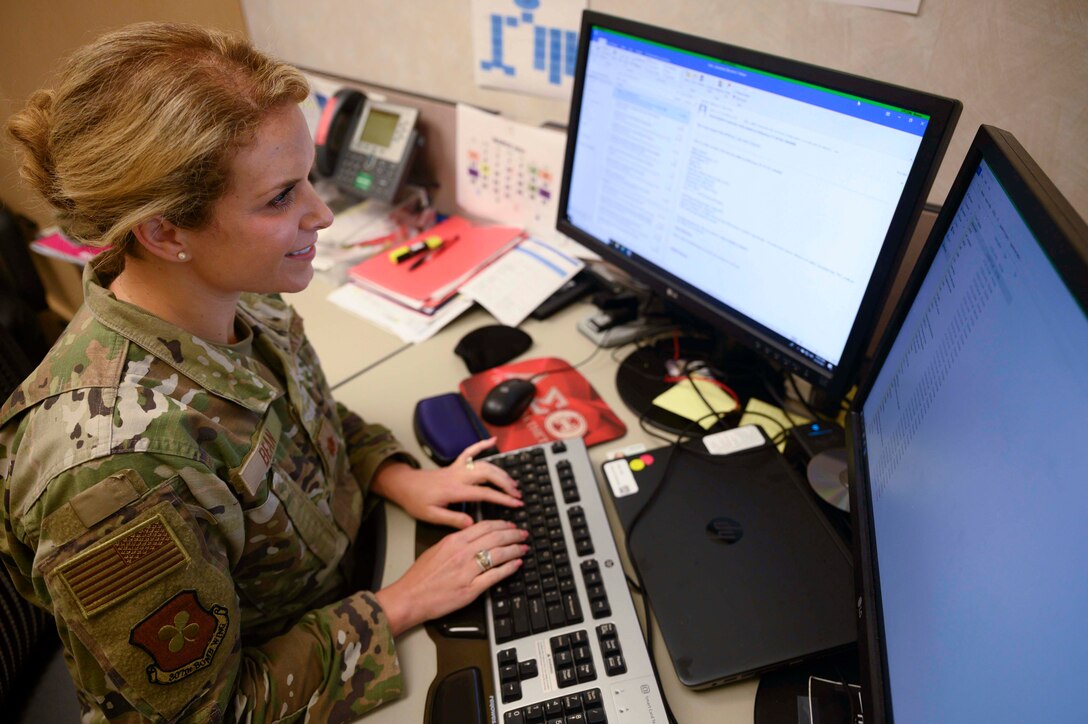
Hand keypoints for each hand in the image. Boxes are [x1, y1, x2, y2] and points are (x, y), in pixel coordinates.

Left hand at [371, 438, 522, 527]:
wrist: (404, 485)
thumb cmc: (416, 501)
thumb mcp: (431, 516)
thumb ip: (452, 520)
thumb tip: (472, 524)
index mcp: (454, 490)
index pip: (484, 493)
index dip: (502, 498)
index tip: (515, 503)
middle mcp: (458, 476)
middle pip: (488, 474)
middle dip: (506, 483)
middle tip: (517, 494)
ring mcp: (457, 468)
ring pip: (484, 464)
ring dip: (500, 471)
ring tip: (512, 482)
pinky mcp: (455, 464)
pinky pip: (470, 451)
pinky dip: (482, 444)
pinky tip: (493, 440)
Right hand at [374, 519, 528, 635]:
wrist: (410, 597)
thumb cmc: (420, 577)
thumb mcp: (436, 549)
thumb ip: (456, 541)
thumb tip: (474, 537)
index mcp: (454, 541)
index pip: (484, 527)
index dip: (502, 524)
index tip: (510, 524)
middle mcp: (462, 553)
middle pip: (496, 537)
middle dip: (513, 534)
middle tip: (523, 533)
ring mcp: (468, 571)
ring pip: (499, 554)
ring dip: (515, 549)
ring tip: (523, 547)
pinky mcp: (471, 589)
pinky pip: (495, 575)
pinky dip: (509, 568)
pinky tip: (516, 564)